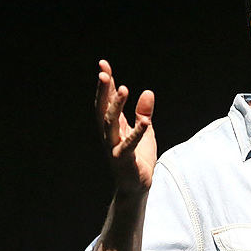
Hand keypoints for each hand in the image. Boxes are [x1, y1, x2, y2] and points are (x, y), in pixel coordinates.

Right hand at [94, 59, 156, 192]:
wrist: (137, 186)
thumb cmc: (138, 157)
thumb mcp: (144, 130)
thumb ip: (144, 112)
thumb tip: (148, 92)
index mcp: (113, 126)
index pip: (106, 100)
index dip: (105, 83)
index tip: (103, 64)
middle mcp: (109, 134)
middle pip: (102, 109)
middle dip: (103, 91)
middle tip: (104, 73)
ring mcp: (114, 147)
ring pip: (110, 124)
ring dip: (115, 106)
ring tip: (122, 89)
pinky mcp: (124, 160)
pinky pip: (129, 144)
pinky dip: (137, 133)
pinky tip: (144, 121)